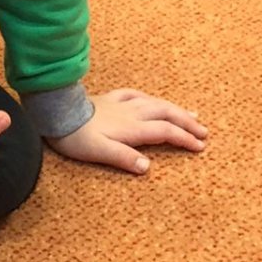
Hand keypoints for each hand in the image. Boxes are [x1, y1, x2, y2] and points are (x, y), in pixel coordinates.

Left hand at [46, 89, 207, 173]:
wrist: (57, 114)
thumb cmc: (76, 137)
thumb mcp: (100, 152)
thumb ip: (124, 158)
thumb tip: (147, 168)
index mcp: (132, 128)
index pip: (165, 132)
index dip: (184, 138)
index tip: (200, 146)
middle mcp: (131, 113)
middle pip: (166, 114)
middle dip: (187, 122)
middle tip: (204, 131)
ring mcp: (121, 103)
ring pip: (155, 103)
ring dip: (175, 109)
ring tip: (191, 114)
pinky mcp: (110, 99)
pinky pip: (136, 94)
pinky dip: (150, 98)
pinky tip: (152, 99)